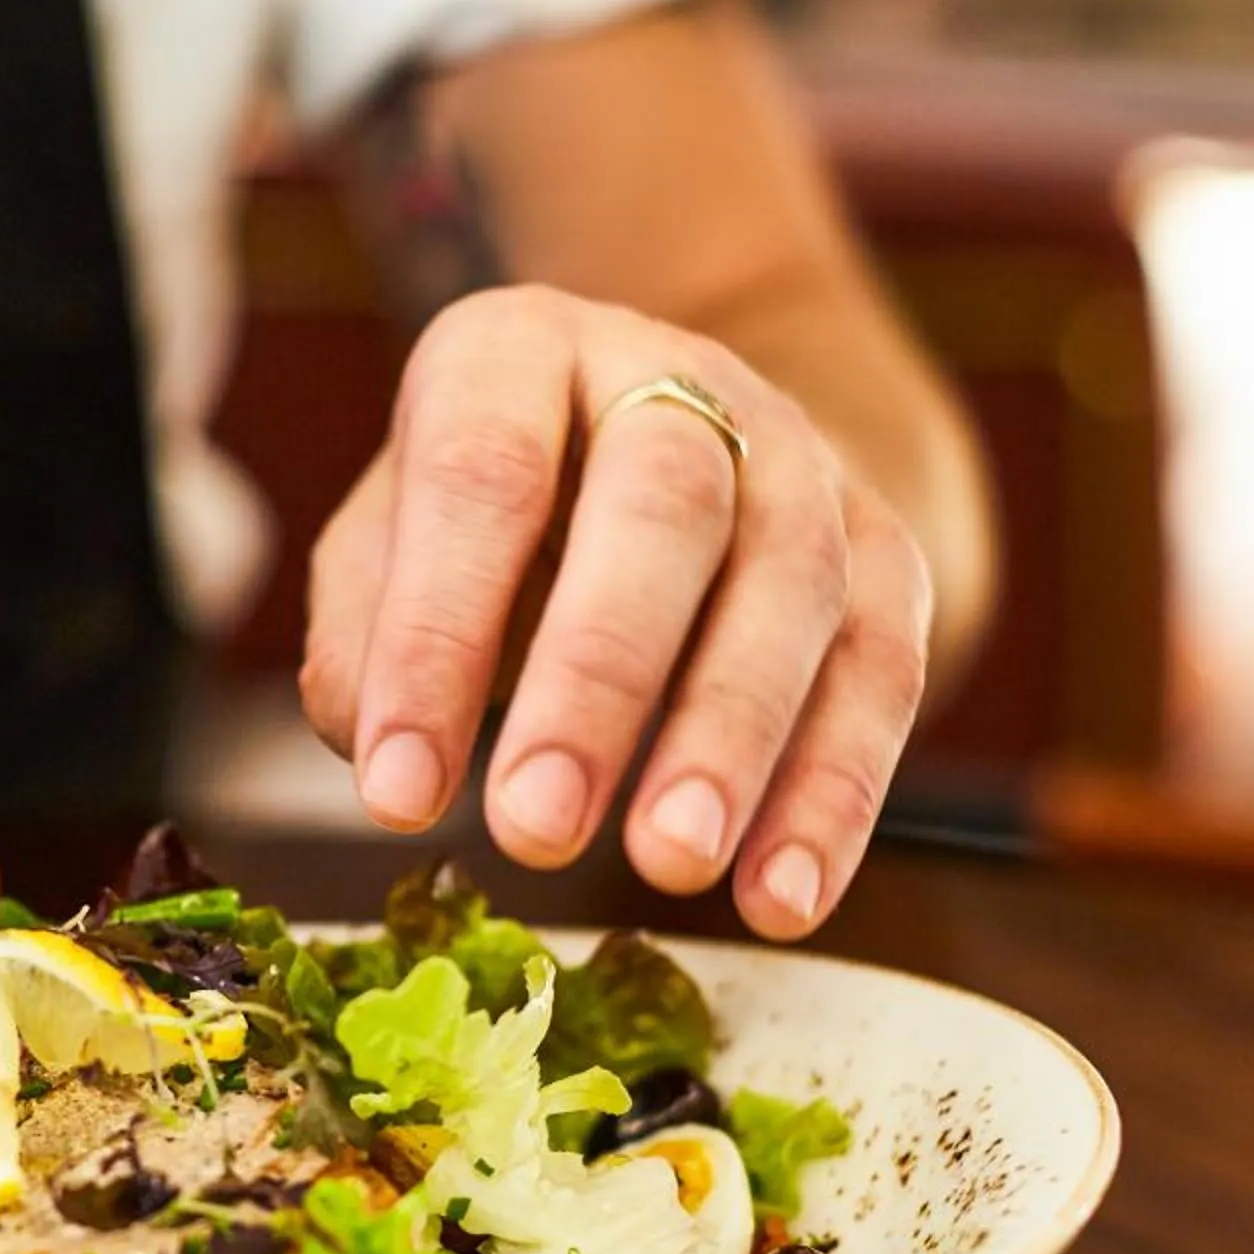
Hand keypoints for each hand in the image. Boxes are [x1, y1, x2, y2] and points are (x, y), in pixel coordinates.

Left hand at [300, 286, 933, 938]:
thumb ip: (365, 638)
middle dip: (597, 679)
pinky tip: (778, 899)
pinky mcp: (887, 552)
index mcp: (519, 354)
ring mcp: (799, 460)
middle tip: (536, 829)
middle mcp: (673, 381)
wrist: (679, 438)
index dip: (436, 636)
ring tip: (668, 867)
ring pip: (792, 585)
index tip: (397, 795)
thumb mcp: (387, 544)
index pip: (479, 474)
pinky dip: (834, 794)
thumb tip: (391, 761)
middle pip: (661, 508)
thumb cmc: (491, 522)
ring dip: (731, 741)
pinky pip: (883, 668)